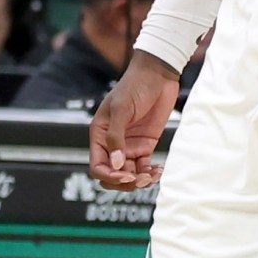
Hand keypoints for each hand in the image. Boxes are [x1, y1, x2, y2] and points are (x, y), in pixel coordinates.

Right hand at [89, 56, 180, 190]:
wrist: (158, 74)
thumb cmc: (135, 85)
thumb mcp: (122, 109)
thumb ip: (116, 137)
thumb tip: (116, 164)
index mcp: (100, 135)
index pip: (98, 166)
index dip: (109, 176)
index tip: (126, 176)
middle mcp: (113, 144)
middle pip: (112, 175)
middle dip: (125, 183)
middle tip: (140, 179)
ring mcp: (130, 145)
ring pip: (130, 174)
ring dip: (140, 180)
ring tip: (152, 176)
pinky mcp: (146, 144)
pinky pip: (145, 167)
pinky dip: (151, 173)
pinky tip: (159, 171)